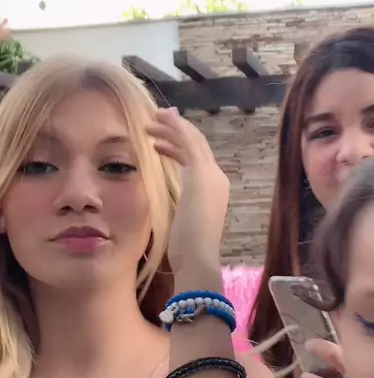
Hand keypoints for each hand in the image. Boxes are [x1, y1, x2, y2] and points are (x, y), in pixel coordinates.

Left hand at [147, 108, 228, 274]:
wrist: (197, 258)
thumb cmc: (188, 249)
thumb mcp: (184, 223)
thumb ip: (184, 208)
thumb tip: (177, 207)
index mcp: (214, 190)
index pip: (199, 160)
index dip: (181, 145)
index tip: (162, 140)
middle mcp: (217, 178)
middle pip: (198, 145)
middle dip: (178, 130)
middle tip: (158, 118)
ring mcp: (211, 175)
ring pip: (192, 140)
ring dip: (172, 127)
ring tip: (151, 122)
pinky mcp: (201, 175)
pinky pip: (188, 143)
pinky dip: (175, 129)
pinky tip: (159, 123)